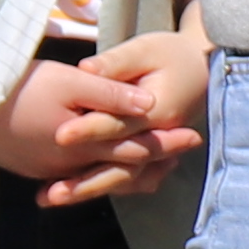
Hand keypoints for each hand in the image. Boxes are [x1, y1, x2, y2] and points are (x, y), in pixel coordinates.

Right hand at [0, 53, 169, 192]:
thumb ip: (110, 93)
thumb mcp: (69, 80)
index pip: (135, 146)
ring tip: (155, 163)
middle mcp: (69, 166)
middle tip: (183, 152)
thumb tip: (150, 103)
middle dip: (154, 159)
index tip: (192, 135)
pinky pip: (74, 176)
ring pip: (99, 176)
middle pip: (121, 167)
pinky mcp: (32, 169)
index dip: (165, 141)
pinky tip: (106, 164)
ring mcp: (48, 171)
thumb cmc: (19, 87)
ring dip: (128, 171)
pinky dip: (97, 172)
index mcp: (83, 146)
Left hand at [47, 28, 214, 204]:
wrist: (199, 67)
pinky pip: (126, 178)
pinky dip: (99, 185)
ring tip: (49, 197)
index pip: (118, 125)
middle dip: (84, 180)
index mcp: (160, 112)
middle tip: (49, 193)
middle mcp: (160, 139)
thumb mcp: (143, 50)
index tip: (60, 136)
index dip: (89, 130)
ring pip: (123, 178)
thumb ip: (115, 63)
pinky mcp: (148, 156)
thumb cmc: (169, 54)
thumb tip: (86, 69)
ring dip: (87, 190)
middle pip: (120, 165)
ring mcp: (157, 152)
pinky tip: (65, 191)